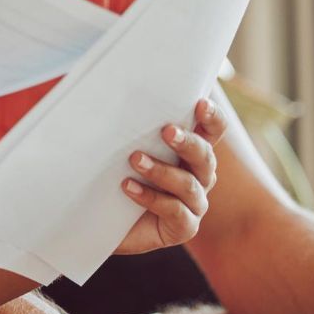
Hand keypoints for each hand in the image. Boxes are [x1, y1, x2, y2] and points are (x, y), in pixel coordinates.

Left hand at [115, 98, 228, 253]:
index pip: (211, 131)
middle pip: (205, 155)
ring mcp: (194, 203)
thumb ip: (124, 123)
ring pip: (189, 184)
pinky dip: (152, 198)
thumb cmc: (113, 175)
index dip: (212, 117)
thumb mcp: (118, 147)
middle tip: (166, 130)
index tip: (200, 103)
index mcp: (189, 152)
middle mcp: (199, 176)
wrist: (100, 220)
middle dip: (187, 141)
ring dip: (162, 170)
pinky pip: (176, 212)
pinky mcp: (183, 227)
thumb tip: (104, 86)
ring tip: (134, 159)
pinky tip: (128, 188)